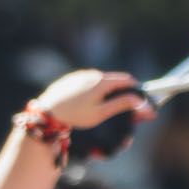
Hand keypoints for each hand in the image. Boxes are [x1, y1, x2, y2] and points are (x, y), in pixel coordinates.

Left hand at [31, 69, 146, 129]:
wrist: (47, 112)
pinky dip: (94, 89)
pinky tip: (89, 101)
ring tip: (106, 105)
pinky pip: (87, 82)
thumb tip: (139, 100)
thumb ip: (121, 104)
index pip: (127, 80)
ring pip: (101, 81)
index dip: (136, 89)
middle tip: (125, 105)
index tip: (140, 99)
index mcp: (102, 81)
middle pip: (114, 80)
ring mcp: (81, 75)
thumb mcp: (100, 113)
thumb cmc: (75, 115)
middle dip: (122, 90)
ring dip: (108, 90)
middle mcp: (92, 74)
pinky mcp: (71, 79)